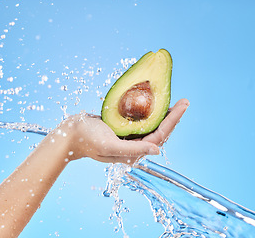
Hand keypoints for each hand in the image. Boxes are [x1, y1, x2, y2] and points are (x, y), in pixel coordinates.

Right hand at [61, 98, 188, 163]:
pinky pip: (141, 121)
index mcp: (133, 153)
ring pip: (152, 125)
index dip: (173, 121)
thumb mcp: (108, 146)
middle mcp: (134, 147)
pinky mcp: (123, 129)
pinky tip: (154, 103)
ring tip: (174, 101)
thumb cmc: (87, 139)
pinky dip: (150, 112)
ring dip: (163, 114)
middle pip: (160, 131)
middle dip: (173, 117)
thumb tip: (157, 150)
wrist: (69, 134)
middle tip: (184, 101)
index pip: (160, 136)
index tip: (183, 105)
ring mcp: (129, 138)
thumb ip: (132, 150)